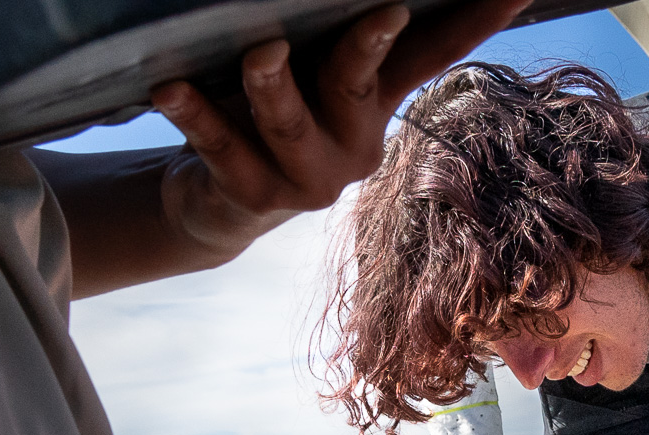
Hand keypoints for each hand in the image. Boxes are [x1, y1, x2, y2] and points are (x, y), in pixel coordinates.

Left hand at [151, 0, 529, 261]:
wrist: (219, 202)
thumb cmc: (268, 113)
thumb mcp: (310, 70)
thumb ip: (330, 34)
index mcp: (376, 101)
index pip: (434, 53)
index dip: (477, 21)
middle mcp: (353, 143)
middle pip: (361, 85)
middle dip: (367, 46)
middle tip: (381, 11)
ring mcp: (306, 177)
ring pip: (290, 122)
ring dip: (273, 81)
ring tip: (260, 50)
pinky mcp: (255, 196)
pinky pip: (221, 147)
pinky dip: (196, 114)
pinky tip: (170, 86)